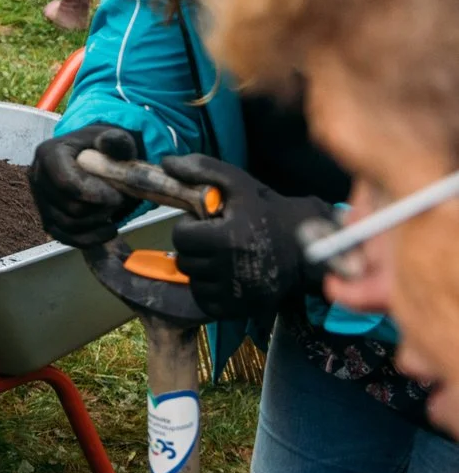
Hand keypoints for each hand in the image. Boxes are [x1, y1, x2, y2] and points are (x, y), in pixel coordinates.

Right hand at [28, 123, 144, 247]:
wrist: (95, 160)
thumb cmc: (104, 149)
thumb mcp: (114, 139)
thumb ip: (115, 141)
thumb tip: (109, 142)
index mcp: (48, 153)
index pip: (66, 182)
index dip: (94, 194)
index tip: (119, 196)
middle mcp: (37, 177)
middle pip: (69, 207)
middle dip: (100, 209)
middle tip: (120, 200)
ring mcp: (40, 200)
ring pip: (68, 225)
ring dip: (97, 223)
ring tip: (115, 211)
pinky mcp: (47, 218)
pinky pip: (66, 238)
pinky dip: (90, 239)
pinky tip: (109, 229)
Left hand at [165, 154, 334, 320]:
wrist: (306, 248)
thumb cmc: (269, 212)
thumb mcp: (239, 184)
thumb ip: (203, 170)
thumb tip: (166, 163)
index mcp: (227, 238)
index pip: (181, 236)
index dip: (190, 227)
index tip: (208, 224)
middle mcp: (230, 269)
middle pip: (184, 260)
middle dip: (194, 247)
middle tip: (215, 240)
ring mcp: (236, 293)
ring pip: (193, 281)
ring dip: (201, 269)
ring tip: (222, 257)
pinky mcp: (241, 309)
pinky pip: (206, 301)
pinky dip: (210, 290)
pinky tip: (226, 276)